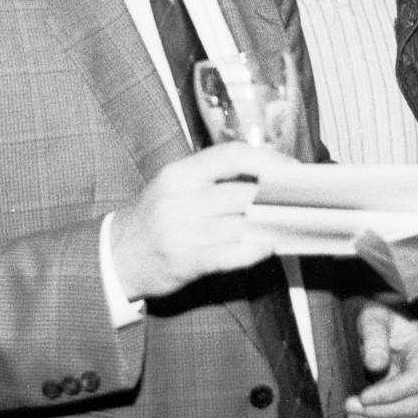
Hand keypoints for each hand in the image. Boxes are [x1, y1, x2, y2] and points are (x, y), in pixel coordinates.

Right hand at [109, 142, 296, 300]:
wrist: (114, 256)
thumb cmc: (154, 217)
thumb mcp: (175, 185)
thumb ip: (214, 179)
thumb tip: (267, 177)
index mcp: (179, 174)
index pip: (231, 155)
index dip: (268, 160)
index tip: (293, 170)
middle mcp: (180, 200)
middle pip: (242, 193)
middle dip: (277, 198)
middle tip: (302, 201)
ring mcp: (182, 232)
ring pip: (240, 224)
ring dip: (271, 225)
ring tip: (292, 223)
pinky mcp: (185, 262)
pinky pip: (230, 254)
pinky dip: (254, 250)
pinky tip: (269, 246)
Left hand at [347, 302, 417, 417]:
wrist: (385, 324)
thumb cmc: (381, 317)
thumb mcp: (374, 317)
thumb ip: (375, 336)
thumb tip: (376, 364)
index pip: (416, 382)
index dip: (390, 394)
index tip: (363, 397)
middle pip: (414, 406)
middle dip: (379, 412)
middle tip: (350, 407)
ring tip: (352, 416)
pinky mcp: (415, 403)